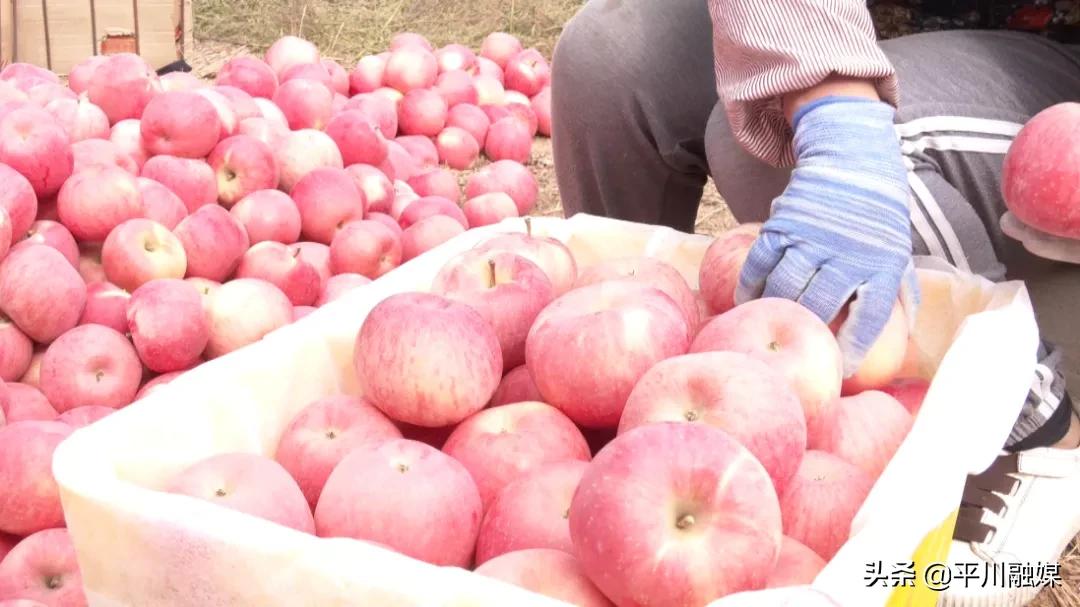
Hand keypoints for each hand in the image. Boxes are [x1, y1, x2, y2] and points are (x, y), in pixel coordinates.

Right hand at [735, 96, 916, 375]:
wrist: (851, 158)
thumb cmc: (878, 216)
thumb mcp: (899, 249)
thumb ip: (901, 291)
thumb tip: (905, 334)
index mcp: (881, 263)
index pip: (870, 317)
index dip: (855, 346)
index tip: (844, 368)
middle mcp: (846, 253)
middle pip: (820, 305)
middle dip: (808, 330)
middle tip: (798, 346)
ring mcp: (810, 238)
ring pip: (785, 285)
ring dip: (775, 308)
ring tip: (769, 323)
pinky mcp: (782, 225)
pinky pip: (759, 263)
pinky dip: (750, 284)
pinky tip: (746, 299)